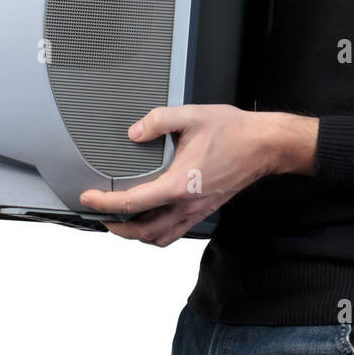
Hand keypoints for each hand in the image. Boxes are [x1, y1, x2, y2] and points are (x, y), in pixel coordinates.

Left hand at [78, 105, 317, 247]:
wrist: (265, 145)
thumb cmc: (234, 132)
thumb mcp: (191, 116)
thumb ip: (157, 121)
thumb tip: (134, 133)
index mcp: (179, 184)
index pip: (133, 203)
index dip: (105, 204)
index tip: (89, 199)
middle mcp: (188, 204)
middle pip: (143, 232)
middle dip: (117, 228)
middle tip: (99, 216)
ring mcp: (198, 211)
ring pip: (160, 238)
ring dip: (136, 235)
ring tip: (121, 223)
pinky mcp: (206, 209)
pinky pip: (176, 232)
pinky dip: (157, 234)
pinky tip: (152, 220)